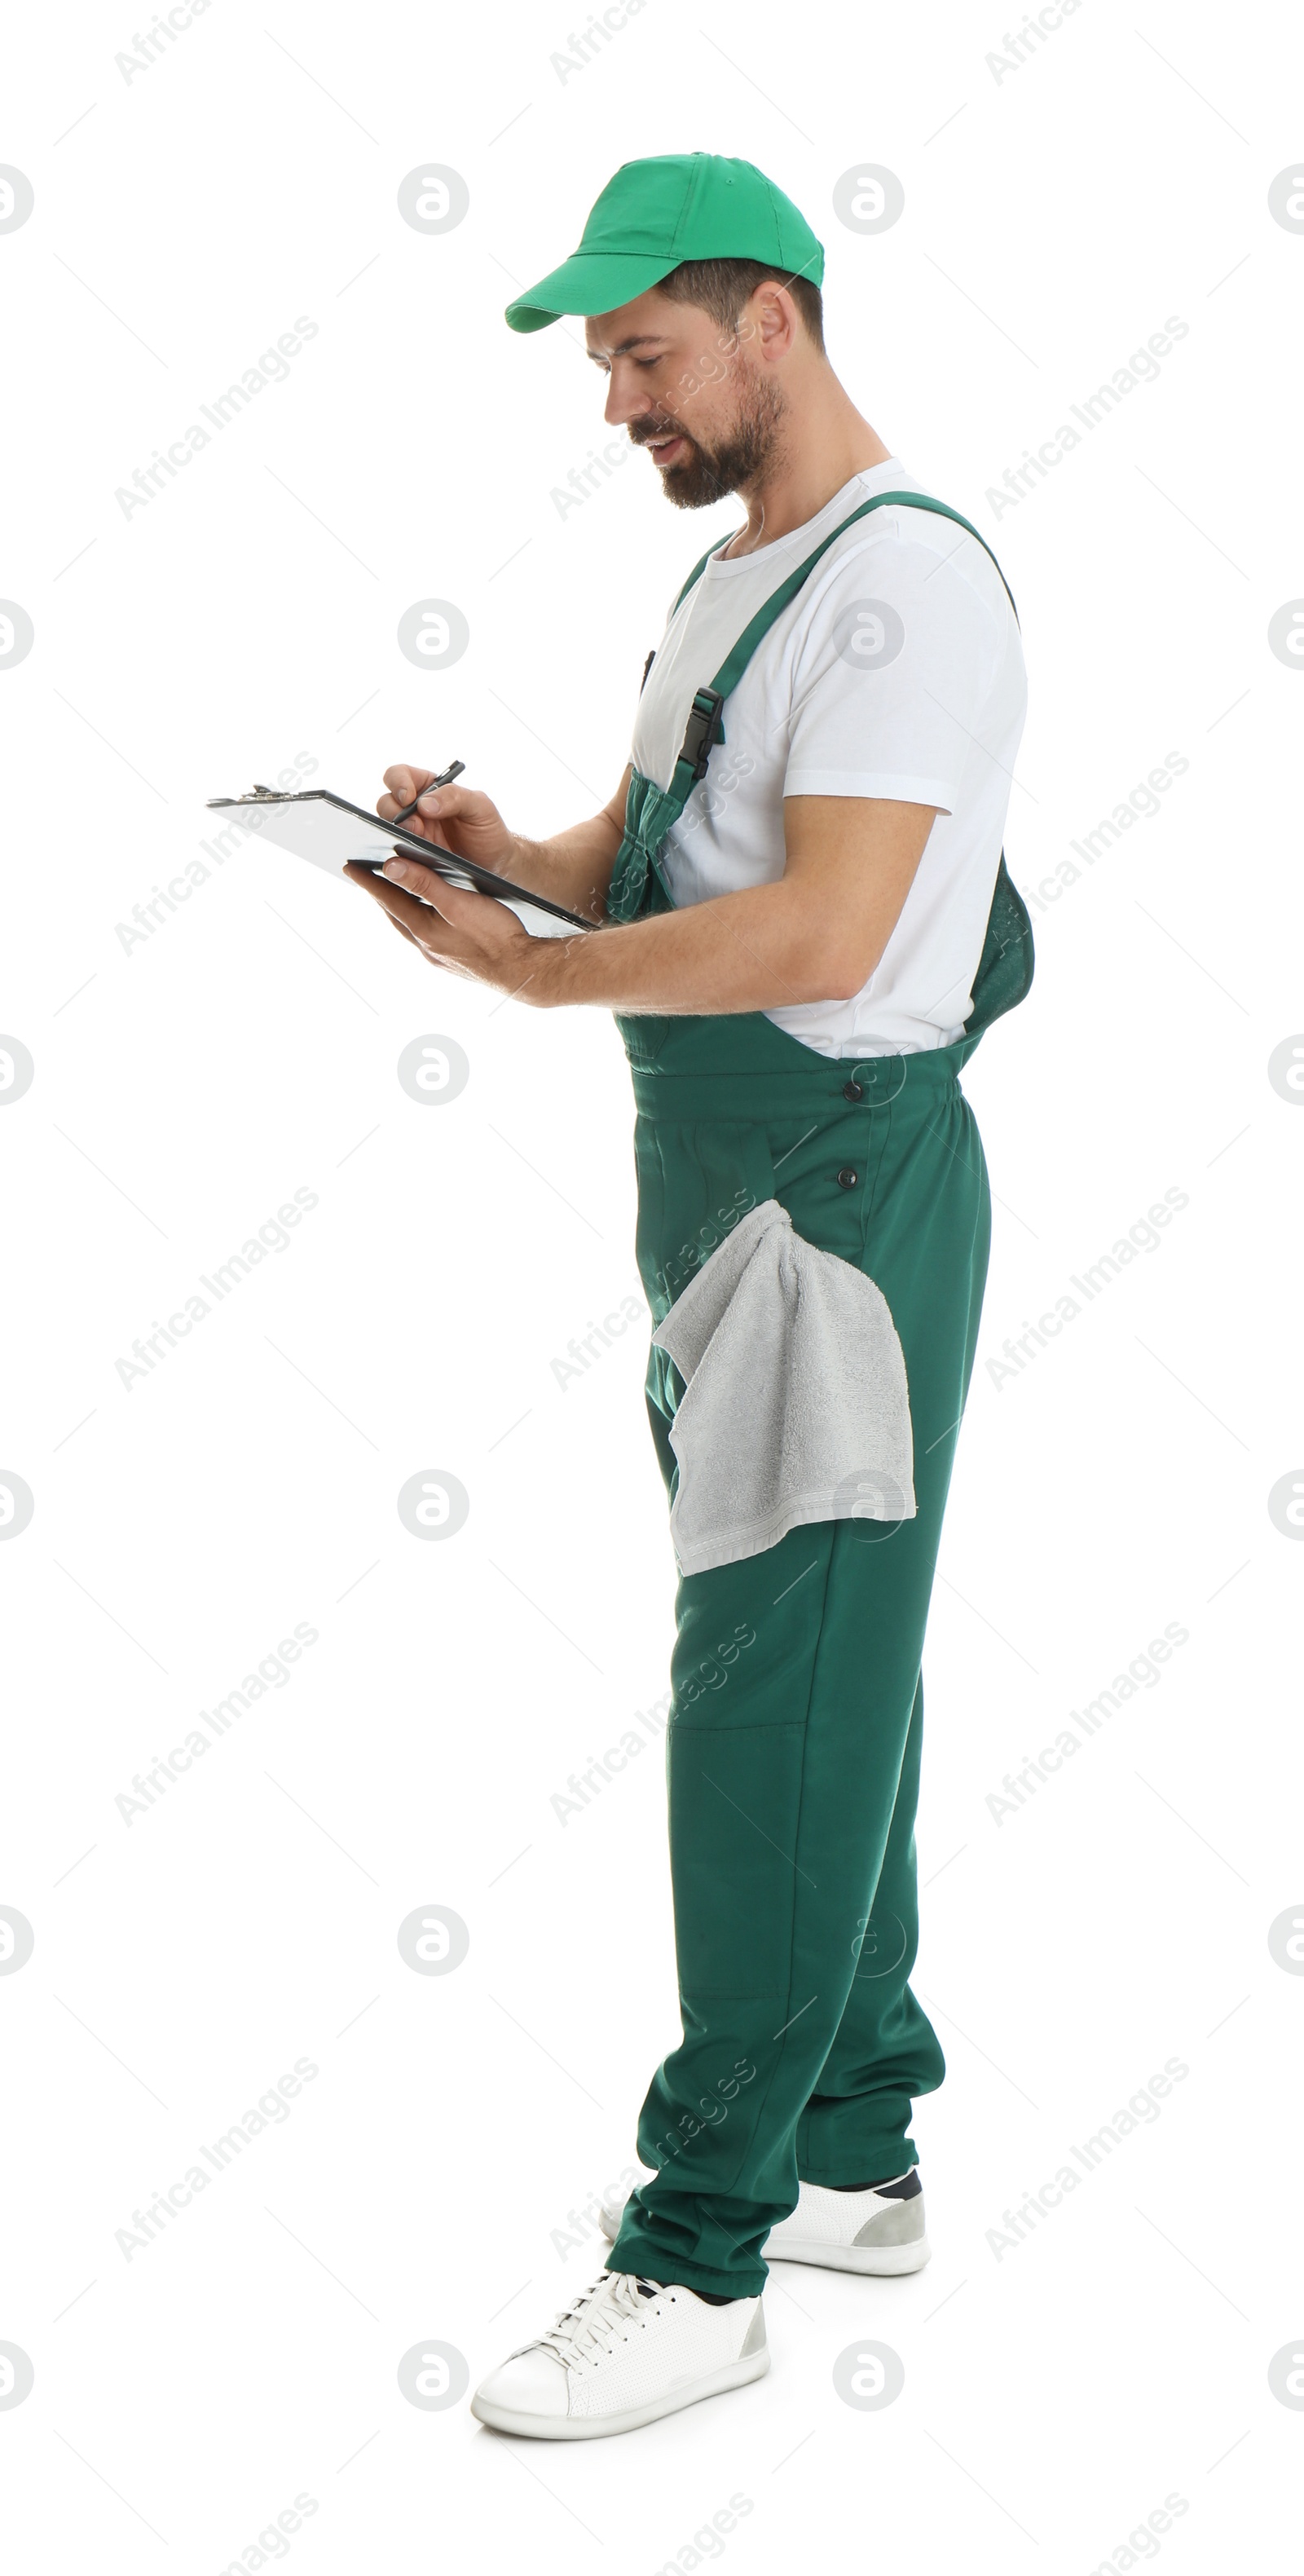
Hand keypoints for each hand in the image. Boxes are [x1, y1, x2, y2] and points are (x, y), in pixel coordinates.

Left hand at [344, 849, 554, 1004]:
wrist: (523, 971)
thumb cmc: (497, 935)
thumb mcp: (459, 903)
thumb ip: (425, 883)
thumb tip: (391, 867)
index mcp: (424, 930)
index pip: (388, 899)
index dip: (368, 881)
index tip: (348, 866)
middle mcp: (426, 947)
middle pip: (394, 914)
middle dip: (380, 894)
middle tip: (364, 876)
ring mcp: (438, 957)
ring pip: (410, 927)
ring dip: (399, 908)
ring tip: (391, 892)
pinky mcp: (452, 961)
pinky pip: (426, 936)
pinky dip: (418, 920)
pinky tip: (425, 915)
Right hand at [377, 766, 516, 870]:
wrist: (495, 864)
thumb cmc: (488, 829)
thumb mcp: (480, 807)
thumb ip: (455, 797)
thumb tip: (423, 803)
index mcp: (428, 788)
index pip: (400, 775)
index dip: (398, 782)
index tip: (408, 797)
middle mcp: (413, 809)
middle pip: (387, 802)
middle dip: (395, 813)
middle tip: (415, 827)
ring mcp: (411, 833)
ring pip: (386, 827)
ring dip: (395, 833)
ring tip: (416, 843)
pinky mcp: (411, 856)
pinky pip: (394, 852)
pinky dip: (396, 853)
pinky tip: (408, 858)